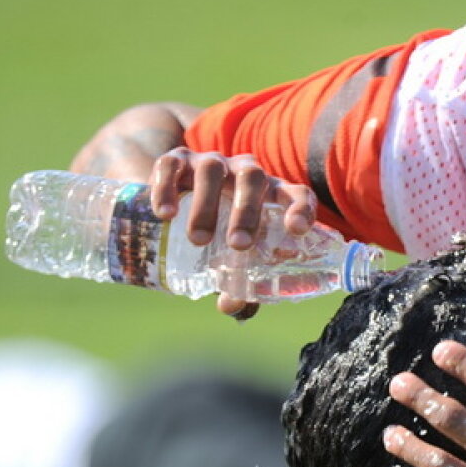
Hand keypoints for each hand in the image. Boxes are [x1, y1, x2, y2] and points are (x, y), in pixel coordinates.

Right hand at [148, 148, 317, 318]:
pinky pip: (171, 164)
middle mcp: (245, 172)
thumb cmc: (222, 230)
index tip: (296, 230)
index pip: (297, 194)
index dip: (301, 209)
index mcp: (272, 195)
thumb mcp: (235, 254)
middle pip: (253, 180)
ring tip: (198, 239)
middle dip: (247, 212)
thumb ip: (240, 283)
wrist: (181, 188)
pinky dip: (166, 187)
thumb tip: (232, 307)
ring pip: (212, 171)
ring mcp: (212, 162)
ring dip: (206, 205)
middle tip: (238, 245)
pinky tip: (165, 214)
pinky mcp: (178, 159)